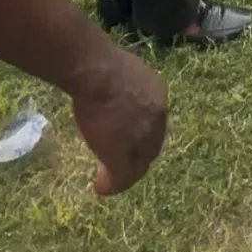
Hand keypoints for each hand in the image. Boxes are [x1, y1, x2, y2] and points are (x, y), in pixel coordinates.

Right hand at [70, 45, 167, 195]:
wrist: (95, 72)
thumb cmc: (99, 63)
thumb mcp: (118, 70)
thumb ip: (120, 83)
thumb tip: (104, 80)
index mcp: (156, 92)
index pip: (154, 121)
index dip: (141, 134)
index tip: (127, 140)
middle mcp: (155, 116)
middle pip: (150, 144)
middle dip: (137, 156)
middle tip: (122, 165)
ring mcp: (140, 138)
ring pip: (138, 163)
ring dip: (125, 173)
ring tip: (109, 182)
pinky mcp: (121, 155)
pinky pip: (120, 176)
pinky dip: (111, 185)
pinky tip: (101, 188)